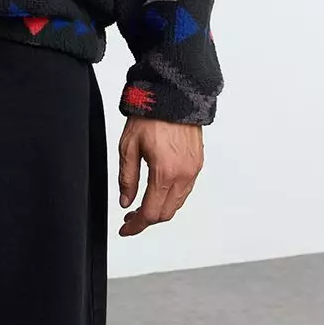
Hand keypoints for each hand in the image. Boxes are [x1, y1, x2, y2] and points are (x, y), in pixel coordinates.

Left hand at [117, 115, 203, 235]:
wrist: (173, 95)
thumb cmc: (150, 116)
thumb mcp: (128, 147)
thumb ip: (127, 178)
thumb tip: (126, 202)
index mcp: (165, 172)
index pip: (151, 213)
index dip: (136, 226)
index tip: (125, 229)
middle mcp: (184, 174)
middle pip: (166, 213)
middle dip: (147, 220)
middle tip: (130, 218)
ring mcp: (194, 169)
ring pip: (177, 204)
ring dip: (160, 210)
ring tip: (142, 206)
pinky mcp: (198, 163)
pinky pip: (185, 191)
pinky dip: (171, 198)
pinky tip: (158, 193)